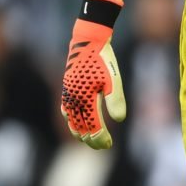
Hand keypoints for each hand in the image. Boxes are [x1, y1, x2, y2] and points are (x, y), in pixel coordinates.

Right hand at [60, 0, 127, 148]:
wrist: (88, 39)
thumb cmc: (102, 59)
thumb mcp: (113, 79)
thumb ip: (115, 100)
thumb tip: (119, 120)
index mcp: (84, 100)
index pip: (92, 127)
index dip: (100, 139)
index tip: (108, 145)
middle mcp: (73, 100)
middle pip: (80, 128)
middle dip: (91, 139)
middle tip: (103, 146)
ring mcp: (68, 94)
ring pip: (71, 121)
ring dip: (80, 132)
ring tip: (89, 139)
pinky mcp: (67, 88)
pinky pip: (66, 110)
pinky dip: (71, 121)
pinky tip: (76, 122)